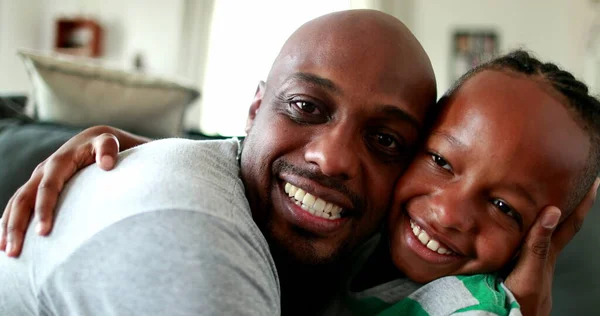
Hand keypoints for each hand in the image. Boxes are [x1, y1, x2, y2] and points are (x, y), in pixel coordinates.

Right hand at [0, 125, 148, 256]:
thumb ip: (108, 149)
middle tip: (15, 252)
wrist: (91, 140)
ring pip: (15, 204)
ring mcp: (36, 179)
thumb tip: (107, 164)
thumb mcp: (108, 142)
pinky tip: (5, 241)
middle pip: (23, 200)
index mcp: (58, 163)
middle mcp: (42, 171)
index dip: (44, 210)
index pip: (47, 188)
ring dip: (8, 228)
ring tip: (8, 253)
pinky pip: (17, 205)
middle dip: (17, 226)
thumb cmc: (102, 146)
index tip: (43, 233)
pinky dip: (8, 222)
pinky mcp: (35, 187)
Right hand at [504, 178, 599, 315]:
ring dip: (544, 213)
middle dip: (566, 202)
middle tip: (569, 180)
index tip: (593, 182)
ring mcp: (531, 260)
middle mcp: (542, 253)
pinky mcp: (517, 265)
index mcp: (547, 252)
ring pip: (540, 230)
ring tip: (542, 193)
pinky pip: (524, 239)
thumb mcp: (528, 271)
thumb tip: (551, 212)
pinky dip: (525, 227)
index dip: (582, 203)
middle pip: (557, 223)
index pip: (569, 223)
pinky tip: (515, 224)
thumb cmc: (523, 301)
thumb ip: (537, 246)